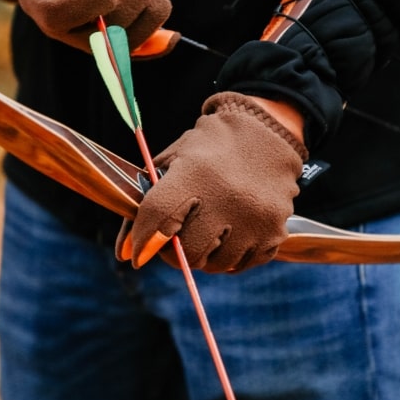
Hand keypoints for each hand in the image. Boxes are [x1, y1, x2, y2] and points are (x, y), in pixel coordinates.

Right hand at [0, 0, 176, 56]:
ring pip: (119, 47)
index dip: (86, 8)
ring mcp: (87, 34)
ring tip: (160, 0)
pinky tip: (172, 36)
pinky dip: (153, 46)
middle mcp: (64, 28)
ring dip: (146, 27)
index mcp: (40, 4)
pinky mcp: (107, 33)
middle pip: (96, 37)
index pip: (60, 17)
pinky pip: (131, 49)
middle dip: (125, 14)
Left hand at [116, 92, 307, 272]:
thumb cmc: (208, 150)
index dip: (143, 241)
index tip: (138, 254)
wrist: (267, 134)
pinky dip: (230, 258)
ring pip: (215, 264)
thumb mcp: (172, 163)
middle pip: (188, 250)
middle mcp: (228, 197)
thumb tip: (124, 255)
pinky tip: (228, 237)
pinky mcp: (275, 231)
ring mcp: (255, 217)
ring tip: (204, 236)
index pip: (160, 217)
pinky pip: (242, 264)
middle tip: (174, 242)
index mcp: (196, 172)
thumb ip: (145, 206)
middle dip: (174, 253)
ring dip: (204, 257)